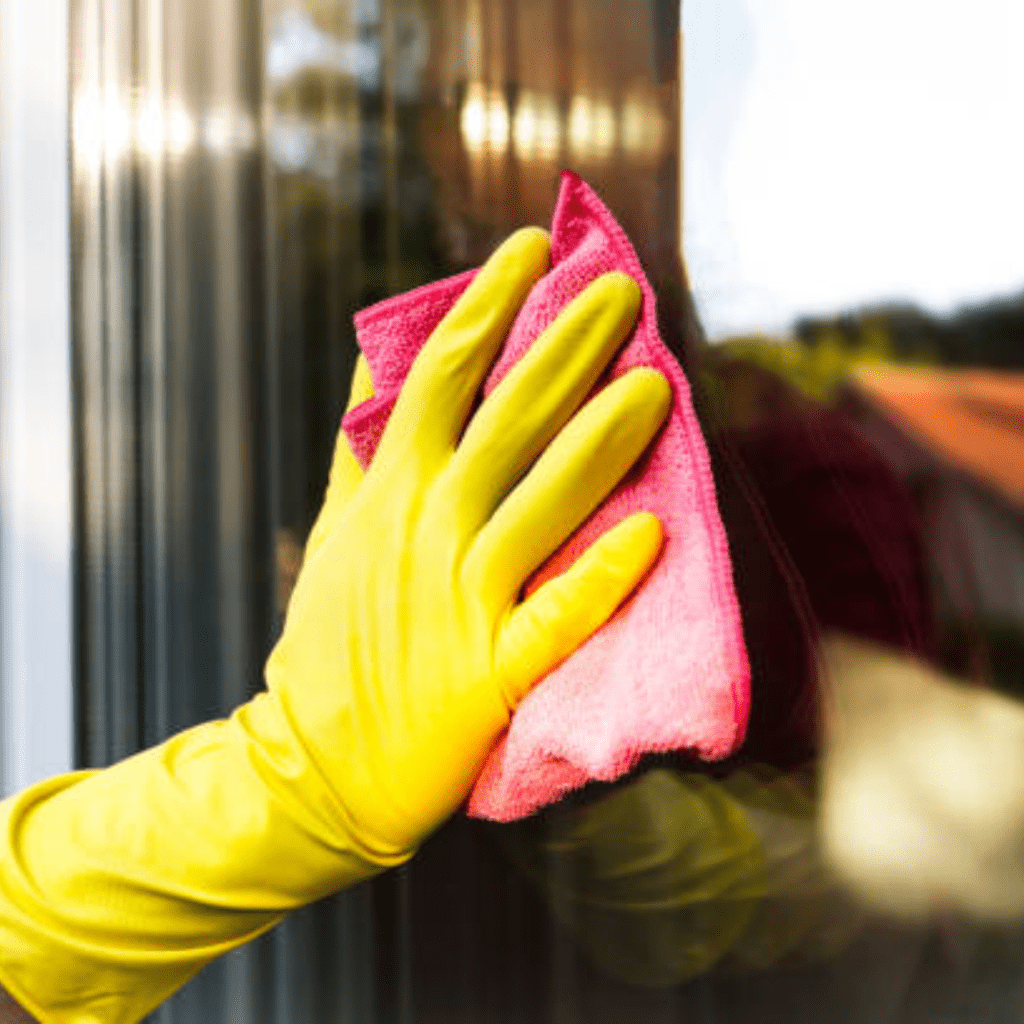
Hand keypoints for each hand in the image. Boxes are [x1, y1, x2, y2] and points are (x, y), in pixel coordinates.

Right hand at [265, 227, 671, 859]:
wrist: (314, 764)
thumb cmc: (330, 641)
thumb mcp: (334, 530)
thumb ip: (359, 449)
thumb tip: (375, 366)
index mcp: (390, 490)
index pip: (441, 376)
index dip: (487, 305)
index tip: (530, 248)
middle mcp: (427, 529)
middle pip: (506, 421)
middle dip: (563, 347)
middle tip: (621, 288)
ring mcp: (460, 599)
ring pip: (540, 503)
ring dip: (599, 441)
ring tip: (655, 381)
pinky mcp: (490, 673)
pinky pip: (555, 619)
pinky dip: (601, 578)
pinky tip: (654, 532)